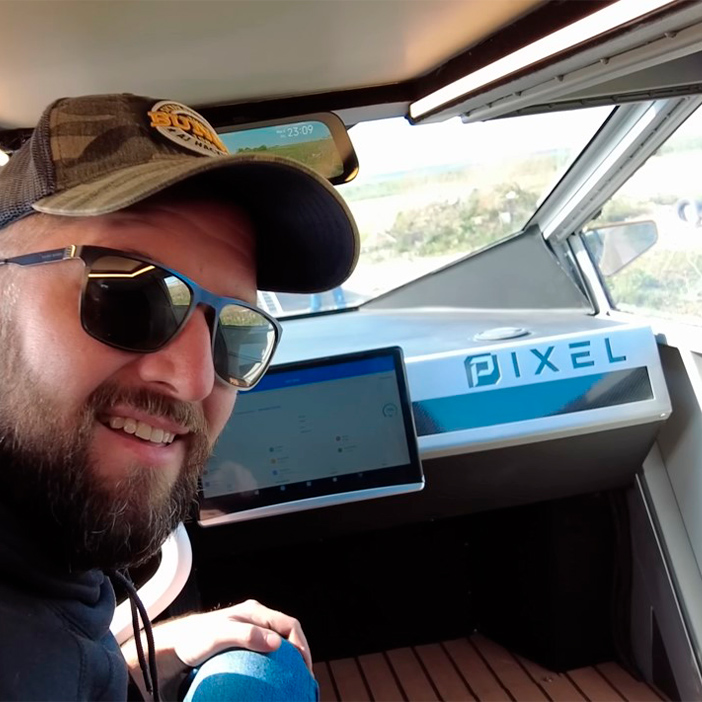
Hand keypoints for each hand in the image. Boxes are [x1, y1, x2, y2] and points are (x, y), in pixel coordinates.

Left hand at [122, 599, 312, 697]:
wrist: (173, 650)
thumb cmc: (194, 641)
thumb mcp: (219, 635)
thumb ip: (246, 636)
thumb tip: (276, 644)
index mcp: (256, 612)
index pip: (289, 625)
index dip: (302, 644)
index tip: (305, 668)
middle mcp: (256, 622)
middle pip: (288, 637)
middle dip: (301, 658)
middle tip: (304, 682)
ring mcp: (250, 637)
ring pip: (278, 650)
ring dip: (288, 667)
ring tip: (292, 688)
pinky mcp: (243, 652)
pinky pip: (264, 662)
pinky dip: (273, 674)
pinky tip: (271, 691)